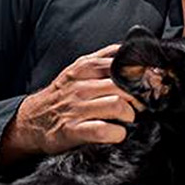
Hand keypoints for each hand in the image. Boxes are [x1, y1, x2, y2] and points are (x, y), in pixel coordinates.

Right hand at [0, 44, 144, 162]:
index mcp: (85, 67)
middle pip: (124, 85)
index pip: (122, 62)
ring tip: (128, 118)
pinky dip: (116, 133)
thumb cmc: (63, 95)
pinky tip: (117, 134)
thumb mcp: (79, 69)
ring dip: (130, 114)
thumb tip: (134, 50)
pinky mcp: (72, 130)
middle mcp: (80, 85)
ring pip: (117, 104)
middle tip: (142, 105)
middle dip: (140, 96)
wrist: (32, 120)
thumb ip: (105, 58)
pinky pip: (102, 130)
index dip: (143, 72)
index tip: (153, 81)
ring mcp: (76, 107)